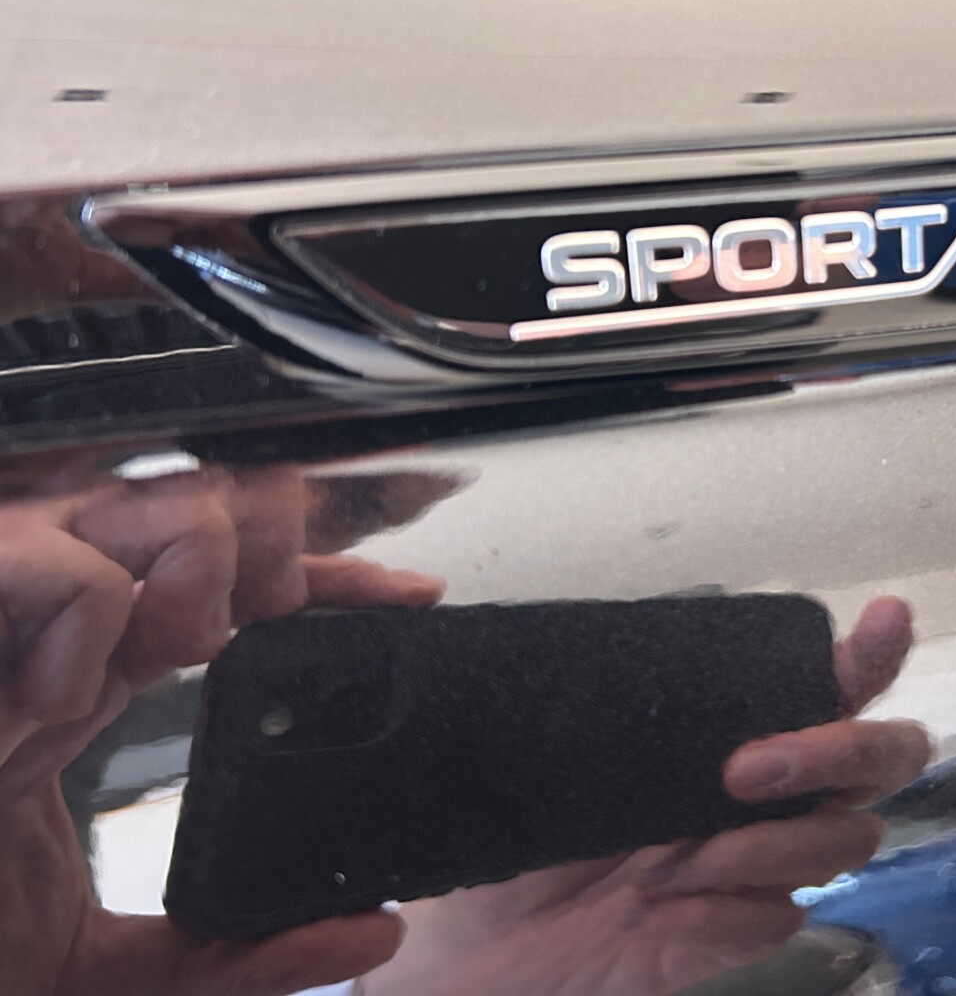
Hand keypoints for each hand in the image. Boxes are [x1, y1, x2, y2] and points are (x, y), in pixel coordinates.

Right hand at [0, 468, 443, 995]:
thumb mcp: (90, 977)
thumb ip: (228, 956)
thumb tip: (372, 930)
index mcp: (74, 690)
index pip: (227, 595)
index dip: (327, 581)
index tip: (415, 601)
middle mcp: (35, 643)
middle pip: (188, 518)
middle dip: (274, 537)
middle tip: (295, 609)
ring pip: (125, 509)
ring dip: (196, 558)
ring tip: (193, 646)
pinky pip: (44, 562)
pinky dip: (86, 608)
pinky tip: (76, 690)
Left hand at [362, 596, 927, 995]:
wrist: (473, 946)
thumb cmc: (525, 830)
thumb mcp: (571, 750)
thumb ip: (634, 707)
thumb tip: (678, 652)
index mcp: (737, 734)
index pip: (833, 685)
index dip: (874, 654)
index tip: (883, 620)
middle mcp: (769, 797)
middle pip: (885, 762)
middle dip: (840, 750)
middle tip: (747, 767)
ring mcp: (761, 868)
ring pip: (845, 840)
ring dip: (764, 843)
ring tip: (670, 860)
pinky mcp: (738, 936)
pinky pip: (779, 916)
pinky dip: (726, 907)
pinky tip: (661, 906)